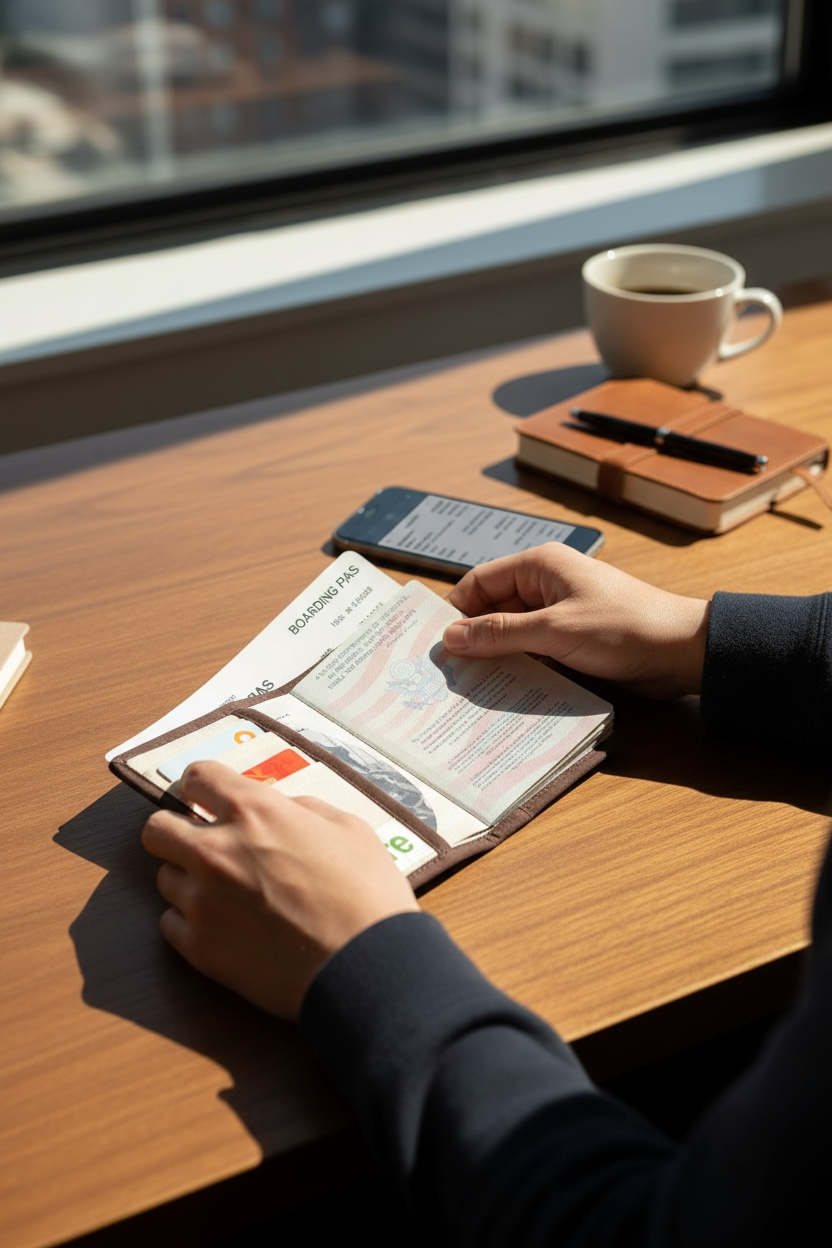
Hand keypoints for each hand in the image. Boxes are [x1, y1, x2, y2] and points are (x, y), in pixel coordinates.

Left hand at [142, 761, 418, 1019]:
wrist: (366, 968)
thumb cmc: (366, 894)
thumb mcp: (346, 827)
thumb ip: (300, 810)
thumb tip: (280, 810)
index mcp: (253, 811)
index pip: (197, 778)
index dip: (202, 787)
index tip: (206, 798)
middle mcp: (215, 850)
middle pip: (156, 829)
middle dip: (176, 832)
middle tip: (202, 845)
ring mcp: (201, 901)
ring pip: (165, 878)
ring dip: (190, 881)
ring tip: (228, 896)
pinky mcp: (198, 948)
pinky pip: (171, 924)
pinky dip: (192, 922)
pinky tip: (228, 928)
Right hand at [443, 543, 708, 698]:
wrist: (683, 652)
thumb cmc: (623, 628)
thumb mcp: (554, 631)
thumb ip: (500, 633)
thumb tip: (452, 637)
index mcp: (540, 566)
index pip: (479, 583)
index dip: (456, 613)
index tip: (434, 646)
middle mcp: (546, 585)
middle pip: (492, 610)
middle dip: (473, 640)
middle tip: (447, 675)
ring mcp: (559, 614)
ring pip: (512, 634)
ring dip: (496, 658)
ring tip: (469, 689)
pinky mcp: (572, 640)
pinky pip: (534, 651)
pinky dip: (520, 667)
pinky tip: (504, 692)